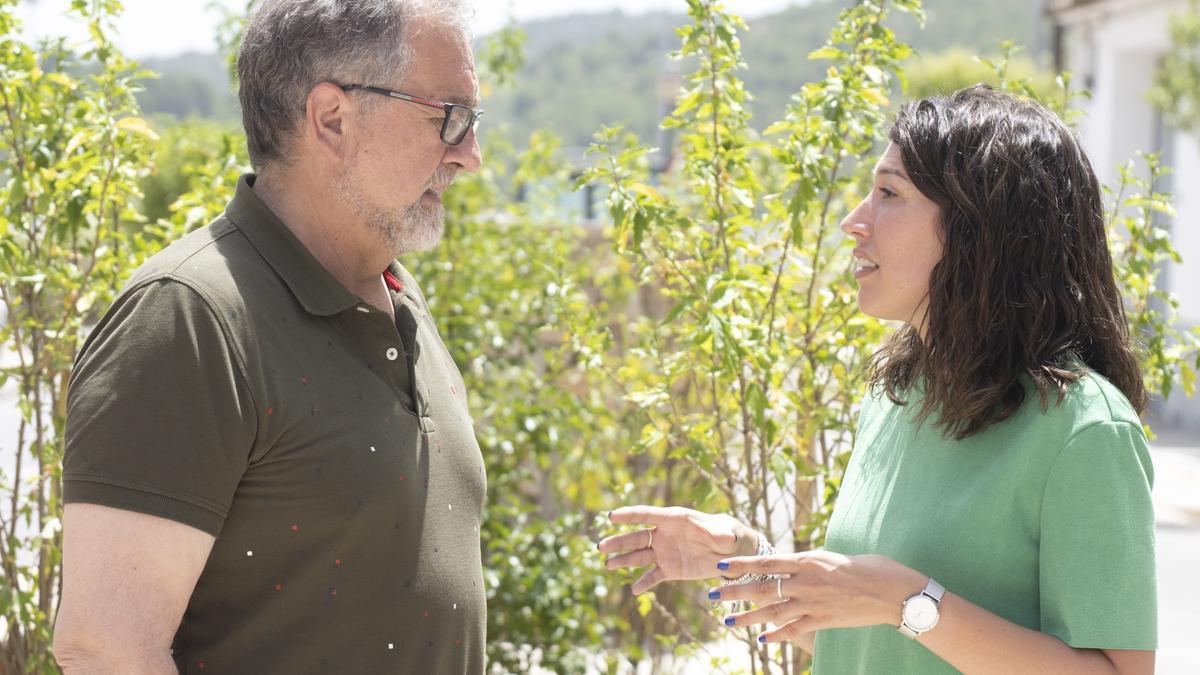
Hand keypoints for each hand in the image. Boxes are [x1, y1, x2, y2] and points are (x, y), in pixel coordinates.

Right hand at [597, 505, 756, 593]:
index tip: (611, 516)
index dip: (629, 515)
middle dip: (618, 541)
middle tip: (601, 547)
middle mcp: (665, 535)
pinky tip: (634, 590)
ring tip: (608, 565)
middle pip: (637, 537)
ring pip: (639, 556)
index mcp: (675, 519)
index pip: (647, 515)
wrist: (734, 553)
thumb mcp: (726, 532)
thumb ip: (719, 534)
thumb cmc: (729, 534)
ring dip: (623, 560)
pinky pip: (653, 576)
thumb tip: (718, 537)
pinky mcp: (670, 569)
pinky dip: (644, 583)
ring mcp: (665, 552)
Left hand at [710, 551, 924, 643]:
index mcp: (808, 560)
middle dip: (734, 592)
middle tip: (712, 595)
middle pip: (762, 588)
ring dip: (747, 617)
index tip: (720, 567)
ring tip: (727, 621)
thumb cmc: (870, 566)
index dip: (741, 565)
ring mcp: (814, 604)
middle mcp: (806, 582)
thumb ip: (810, 562)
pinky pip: (795, 629)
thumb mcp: (834, 556)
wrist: (895, 591)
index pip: (766, 562)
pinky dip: (777, 635)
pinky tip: (762, 639)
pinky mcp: (824, 621)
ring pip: (773, 611)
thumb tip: (792, 563)